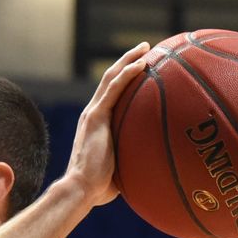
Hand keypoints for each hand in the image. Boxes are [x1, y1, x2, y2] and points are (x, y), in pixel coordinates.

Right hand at [63, 42, 150, 207]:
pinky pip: (114, 88)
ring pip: (112, 78)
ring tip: (147, 48)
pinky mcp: (96, 116)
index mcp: (97, 124)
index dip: (126, 79)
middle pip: (111, 79)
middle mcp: (93, 113)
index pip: (112, 95)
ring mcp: (93, 113)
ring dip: (129, 60)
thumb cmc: (100, 188)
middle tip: (146, 50)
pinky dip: (128, 74)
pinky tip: (143, 63)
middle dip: (128, 61)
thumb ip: (134, 160)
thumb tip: (156, 167)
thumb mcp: (122, 169)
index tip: (142, 69)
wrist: (81, 189)